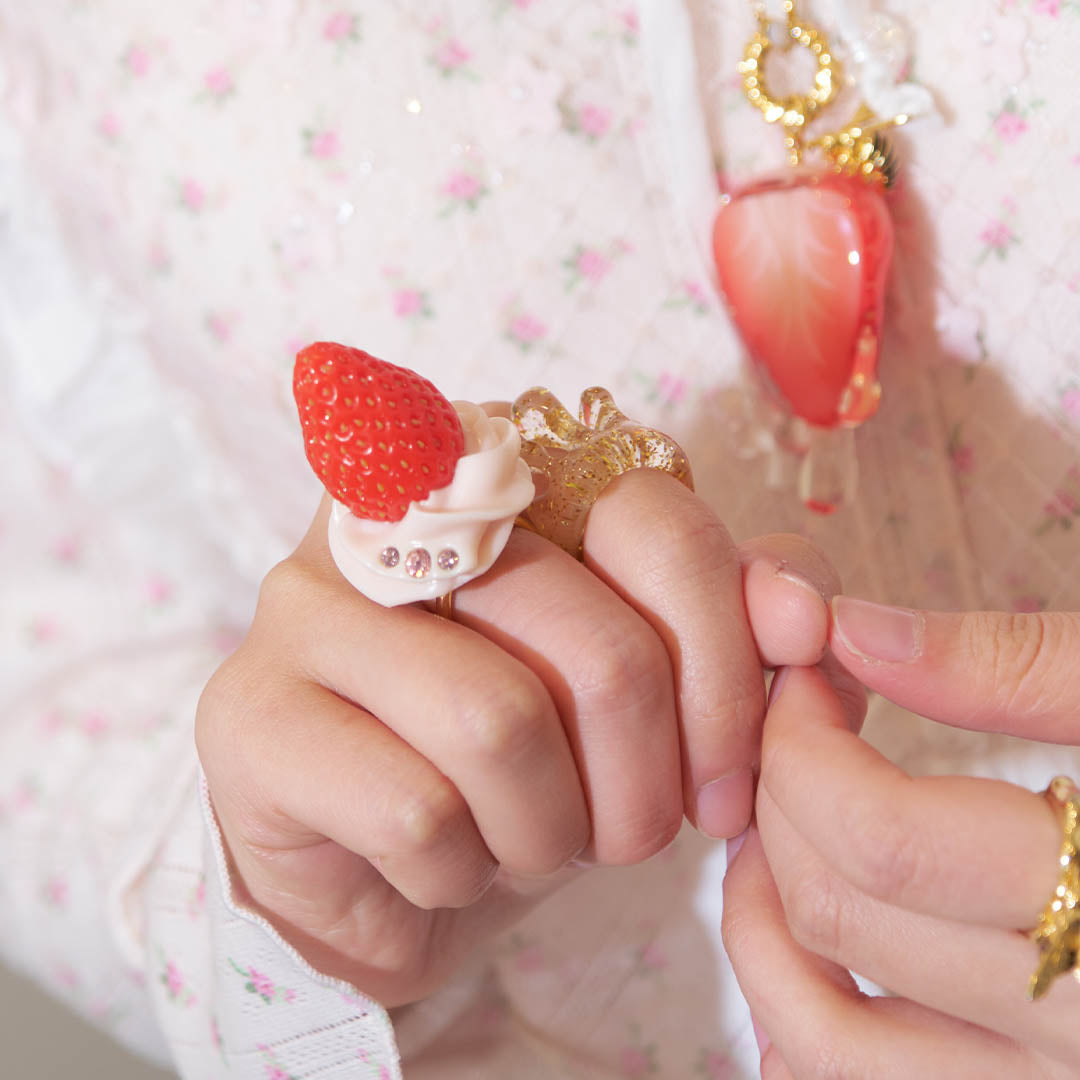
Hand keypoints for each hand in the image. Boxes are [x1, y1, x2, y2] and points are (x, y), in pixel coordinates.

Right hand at [196, 470, 837, 1007]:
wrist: (398, 853)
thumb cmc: (542, 748)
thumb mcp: (659, 681)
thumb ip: (744, 622)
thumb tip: (804, 614)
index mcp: (507, 470)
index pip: (655, 516)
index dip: (721, 658)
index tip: (725, 770)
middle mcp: (396, 511)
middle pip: (592, 641)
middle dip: (645, 783)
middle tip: (636, 831)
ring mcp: (307, 605)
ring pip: (497, 726)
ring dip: (551, 831)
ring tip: (537, 840)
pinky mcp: (249, 717)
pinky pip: (413, 813)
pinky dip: (464, 874)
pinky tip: (446, 863)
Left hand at [723, 602, 1079, 1078]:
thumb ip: (1016, 663)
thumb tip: (855, 629)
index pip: (880, 837)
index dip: (803, 739)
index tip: (807, 677)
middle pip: (840, 919)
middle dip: (779, 800)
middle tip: (796, 730)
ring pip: (826, 1042)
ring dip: (763, 922)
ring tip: (778, 826)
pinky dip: (808, 1028)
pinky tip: (818, 954)